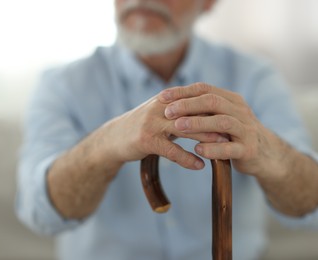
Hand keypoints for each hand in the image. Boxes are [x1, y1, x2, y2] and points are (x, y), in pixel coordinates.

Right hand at [101, 95, 228, 169]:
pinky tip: (199, 166)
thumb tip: (206, 114)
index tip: (233, 116)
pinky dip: (187, 158)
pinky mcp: (146, 140)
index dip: (215, 108)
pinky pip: (171, 150)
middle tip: (235, 131)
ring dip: (206, 138)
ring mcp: (152, 123)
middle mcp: (160, 108)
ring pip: (186, 129)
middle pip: (194, 112)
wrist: (113, 138)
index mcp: (166, 99)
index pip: (195, 100)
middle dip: (216, 121)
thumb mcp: (160, 114)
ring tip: (223, 146)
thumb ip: (180, 111)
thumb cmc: (140, 126)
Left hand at [158, 82, 282, 176]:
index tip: (161, 97)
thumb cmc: (234, 134)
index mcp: (232, 100)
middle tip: (167, 112)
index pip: (205, 89)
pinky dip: (213, 149)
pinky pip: (230, 148)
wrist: (265, 154)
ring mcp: (246, 130)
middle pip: (213, 102)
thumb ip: (203, 109)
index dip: (182, 92)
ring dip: (198, 124)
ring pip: (222, 122)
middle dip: (187, 105)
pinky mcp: (248, 150)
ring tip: (178, 128)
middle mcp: (241, 111)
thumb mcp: (221, 117)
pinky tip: (197, 150)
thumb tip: (170, 102)